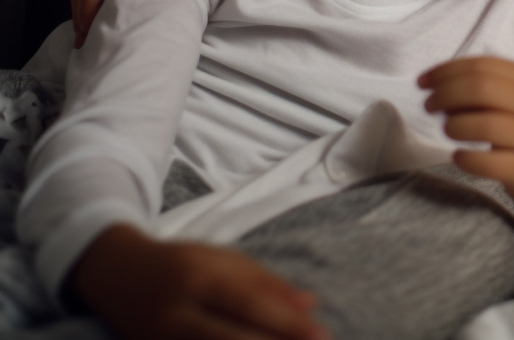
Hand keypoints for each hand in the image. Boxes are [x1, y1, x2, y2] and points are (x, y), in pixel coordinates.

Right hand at [71, 225, 327, 339]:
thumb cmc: (182, 264)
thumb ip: (267, 283)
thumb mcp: (224, 260)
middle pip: (230, 339)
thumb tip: (311, 305)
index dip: (286, 323)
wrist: (115, 274)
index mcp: (198, 275)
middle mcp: (174, 312)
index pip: (249, 303)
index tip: (321, 335)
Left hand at [419, 57, 513, 261]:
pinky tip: (459, 157)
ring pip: (484, 124)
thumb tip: (436, 85)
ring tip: (448, 130)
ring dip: (454, 126)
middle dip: (445, 94)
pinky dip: (465, 159)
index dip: (446, 71)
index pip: (482, 66)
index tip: (423, 82)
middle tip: (429, 106)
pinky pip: (487, 163)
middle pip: (481, 88)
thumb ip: (482, 88)